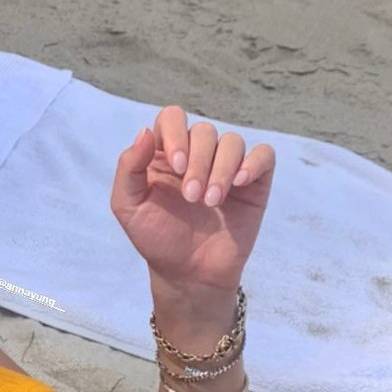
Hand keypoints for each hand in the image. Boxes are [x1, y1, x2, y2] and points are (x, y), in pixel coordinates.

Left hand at [110, 108, 274, 299]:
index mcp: (165, 152)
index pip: (172, 118)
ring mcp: (227, 166)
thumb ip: (129, 166)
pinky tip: (240, 183)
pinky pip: (263, 155)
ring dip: (222, 169)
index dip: (176, 135)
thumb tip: (145, 131)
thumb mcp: (128, 205)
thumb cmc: (157, 238)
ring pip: (232, 142)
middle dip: (199, 162)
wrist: (188, 273)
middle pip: (204, 131)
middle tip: (192, 197)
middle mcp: (198, 154)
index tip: (177, 167)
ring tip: (211, 202)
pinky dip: (254, 163)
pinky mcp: (253, 182)